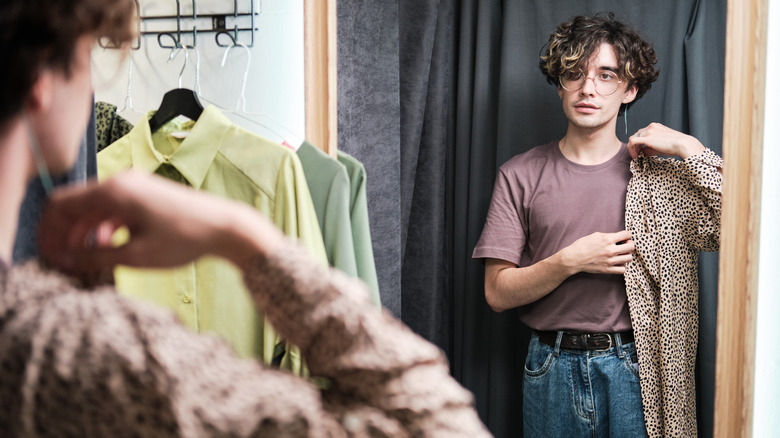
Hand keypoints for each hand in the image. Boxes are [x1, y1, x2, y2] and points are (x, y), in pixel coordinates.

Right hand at [38, 171, 284, 275]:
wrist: (225, 226)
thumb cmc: (185, 239)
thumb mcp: (136, 255)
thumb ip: (98, 257)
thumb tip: (70, 260)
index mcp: (114, 191)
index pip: (62, 204)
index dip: (51, 231)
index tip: (51, 255)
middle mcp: (122, 182)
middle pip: (77, 205)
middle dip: (66, 233)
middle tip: (64, 261)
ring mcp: (136, 186)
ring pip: (96, 207)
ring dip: (85, 232)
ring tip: (84, 259)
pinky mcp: (148, 194)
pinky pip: (114, 208)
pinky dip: (104, 226)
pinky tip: (108, 246)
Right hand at [559, 230, 634, 274]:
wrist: (573, 259)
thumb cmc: (582, 245)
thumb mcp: (595, 235)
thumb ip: (608, 236)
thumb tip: (617, 237)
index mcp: (607, 239)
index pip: (627, 234)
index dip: (627, 235)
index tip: (624, 237)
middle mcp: (611, 250)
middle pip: (631, 246)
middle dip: (629, 244)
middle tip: (624, 245)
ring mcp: (610, 261)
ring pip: (629, 258)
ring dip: (626, 255)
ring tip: (620, 254)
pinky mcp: (607, 270)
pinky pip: (623, 269)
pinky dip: (622, 266)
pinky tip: (617, 263)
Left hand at [627, 122, 704, 159]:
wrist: (683, 144)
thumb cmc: (675, 146)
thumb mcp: (660, 145)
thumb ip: (649, 148)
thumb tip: (641, 152)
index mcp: (655, 126)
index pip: (642, 133)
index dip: (639, 143)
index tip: (640, 151)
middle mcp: (651, 126)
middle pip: (636, 135)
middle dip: (635, 145)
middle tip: (637, 154)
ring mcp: (649, 131)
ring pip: (633, 138)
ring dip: (632, 148)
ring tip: (636, 156)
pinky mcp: (647, 138)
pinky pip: (632, 141)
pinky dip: (631, 148)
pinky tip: (636, 155)